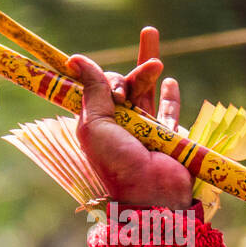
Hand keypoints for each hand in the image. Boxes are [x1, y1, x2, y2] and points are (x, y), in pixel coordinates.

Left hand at [69, 27, 194, 209]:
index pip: (98, 89)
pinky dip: (169, 96)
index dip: (101, 78)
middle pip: (124, 86)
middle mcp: (119, 126)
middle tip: (138, 78)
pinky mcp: (168, 135)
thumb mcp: (95, 125)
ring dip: (148, 69)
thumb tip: (75, 58)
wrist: (151, 193)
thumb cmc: (118, 162)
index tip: (95, 73)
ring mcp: (144, 130)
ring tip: (154, 54)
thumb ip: (92, 90)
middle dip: (131, 74)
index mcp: (97, 124)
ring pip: (146, 92)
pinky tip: (169, 81)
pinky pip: (169, 112)